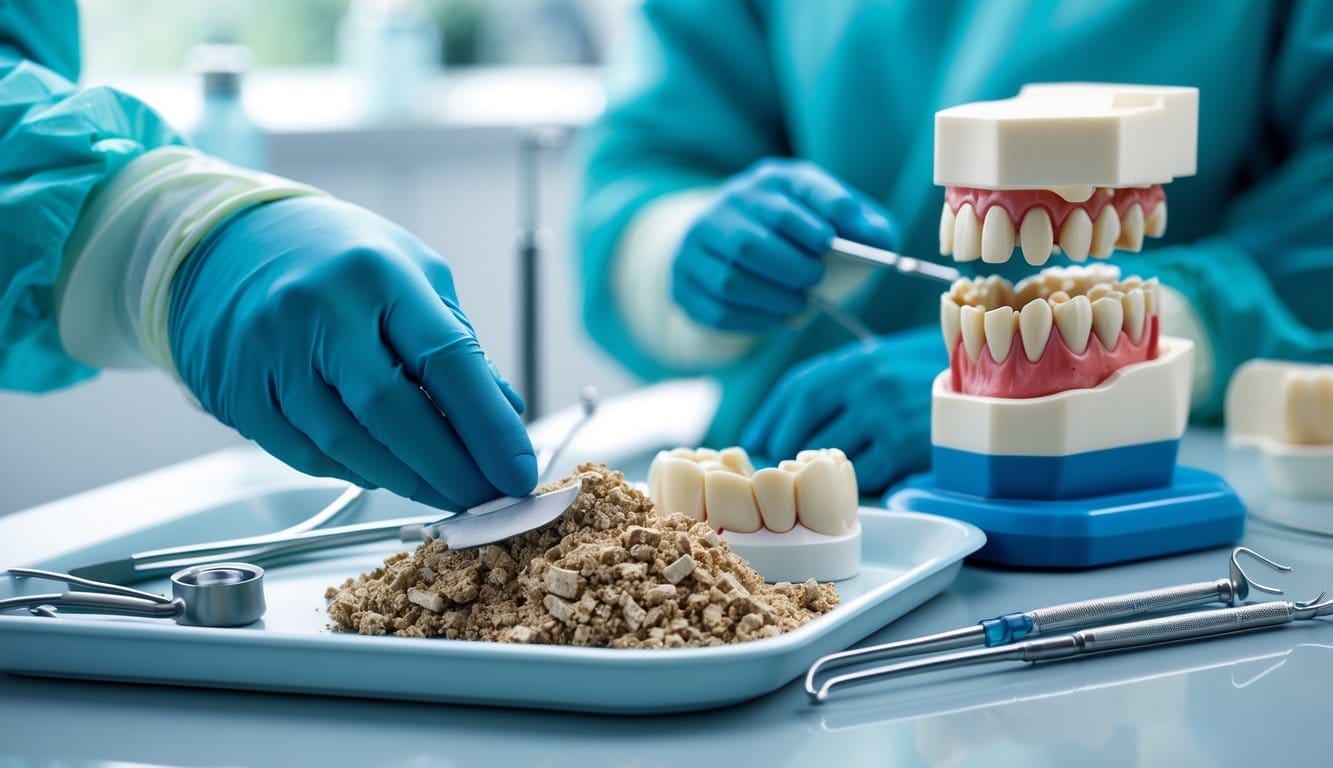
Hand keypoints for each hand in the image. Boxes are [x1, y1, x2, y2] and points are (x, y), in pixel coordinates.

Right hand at [170, 196, 535, 509]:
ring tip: (444, 490)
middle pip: (394, 415)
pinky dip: (354, 472)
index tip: (518, 471)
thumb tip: (505, 412)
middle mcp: (319, 310)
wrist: (223, 241)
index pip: (447, 360)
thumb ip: (457, 343)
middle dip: (450, 469)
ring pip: (347, 445)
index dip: (488, 427)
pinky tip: (383, 471)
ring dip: (405, 481)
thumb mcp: (412, 273)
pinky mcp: (237, 391)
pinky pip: (306, 454)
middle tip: (486, 498)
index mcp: (378, 274)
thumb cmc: (335, 257)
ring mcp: (270, 353)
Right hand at [672, 158, 897, 332]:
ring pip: (732, 280)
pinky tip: (772, 315)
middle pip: (753, 242)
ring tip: (798, 303)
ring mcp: (697, 244)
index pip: (799, 190)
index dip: (818, 216)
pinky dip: (752, 319)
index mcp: (771, 181)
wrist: (726, 242)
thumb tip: (883, 244)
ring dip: (774, 298)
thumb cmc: (795, 233)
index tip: (830, 242)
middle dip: (792, 268)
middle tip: (814, 279)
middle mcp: (727, 205)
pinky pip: (717, 309)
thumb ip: (864, 225)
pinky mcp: (684, 282)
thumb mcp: (828, 215)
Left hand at [740, 328, 945, 493]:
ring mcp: (885, 415)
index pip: (797, 390)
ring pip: (829, 454)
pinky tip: (861, 480)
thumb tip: (776, 427)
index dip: (770, 420)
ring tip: (815, 480)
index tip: (756, 441)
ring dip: (816, 472)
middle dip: (785, 451)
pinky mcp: (905, 447)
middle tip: (780, 469)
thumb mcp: (879, 363)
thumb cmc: (924, 377)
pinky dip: (856, 483)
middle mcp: (866, 383)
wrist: (990, 382)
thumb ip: (835, 385)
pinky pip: (864, 475)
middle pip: (804, 424)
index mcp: (855, 361)